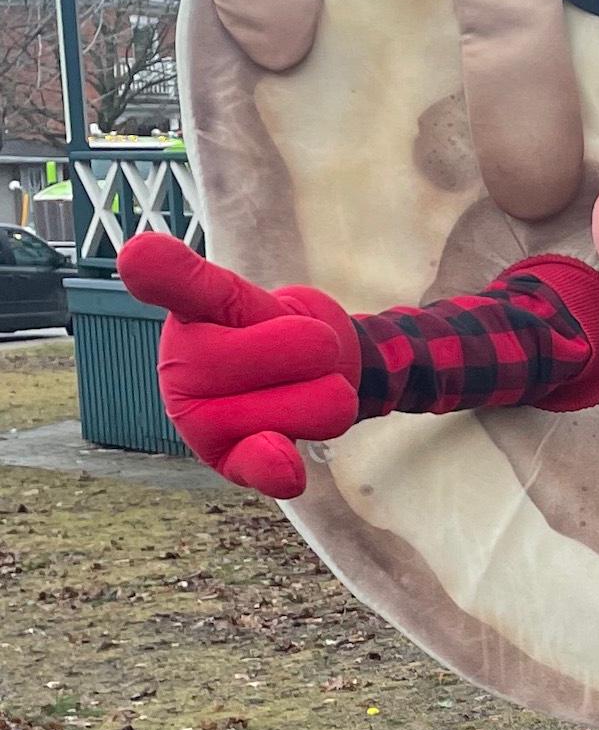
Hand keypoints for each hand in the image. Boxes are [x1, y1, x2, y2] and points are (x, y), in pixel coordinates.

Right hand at [117, 234, 360, 498]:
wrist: (313, 376)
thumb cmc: (282, 330)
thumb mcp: (268, 301)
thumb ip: (235, 299)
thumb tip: (146, 262)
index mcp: (191, 309)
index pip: (181, 286)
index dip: (163, 271)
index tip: (140, 256)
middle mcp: (180, 363)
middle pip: (289, 353)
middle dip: (320, 351)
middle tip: (309, 347)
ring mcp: (197, 416)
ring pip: (293, 407)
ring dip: (325, 399)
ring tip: (307, 387)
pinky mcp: (225, 457)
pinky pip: (254, 463)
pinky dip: (272, 468)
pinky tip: (286, 473)